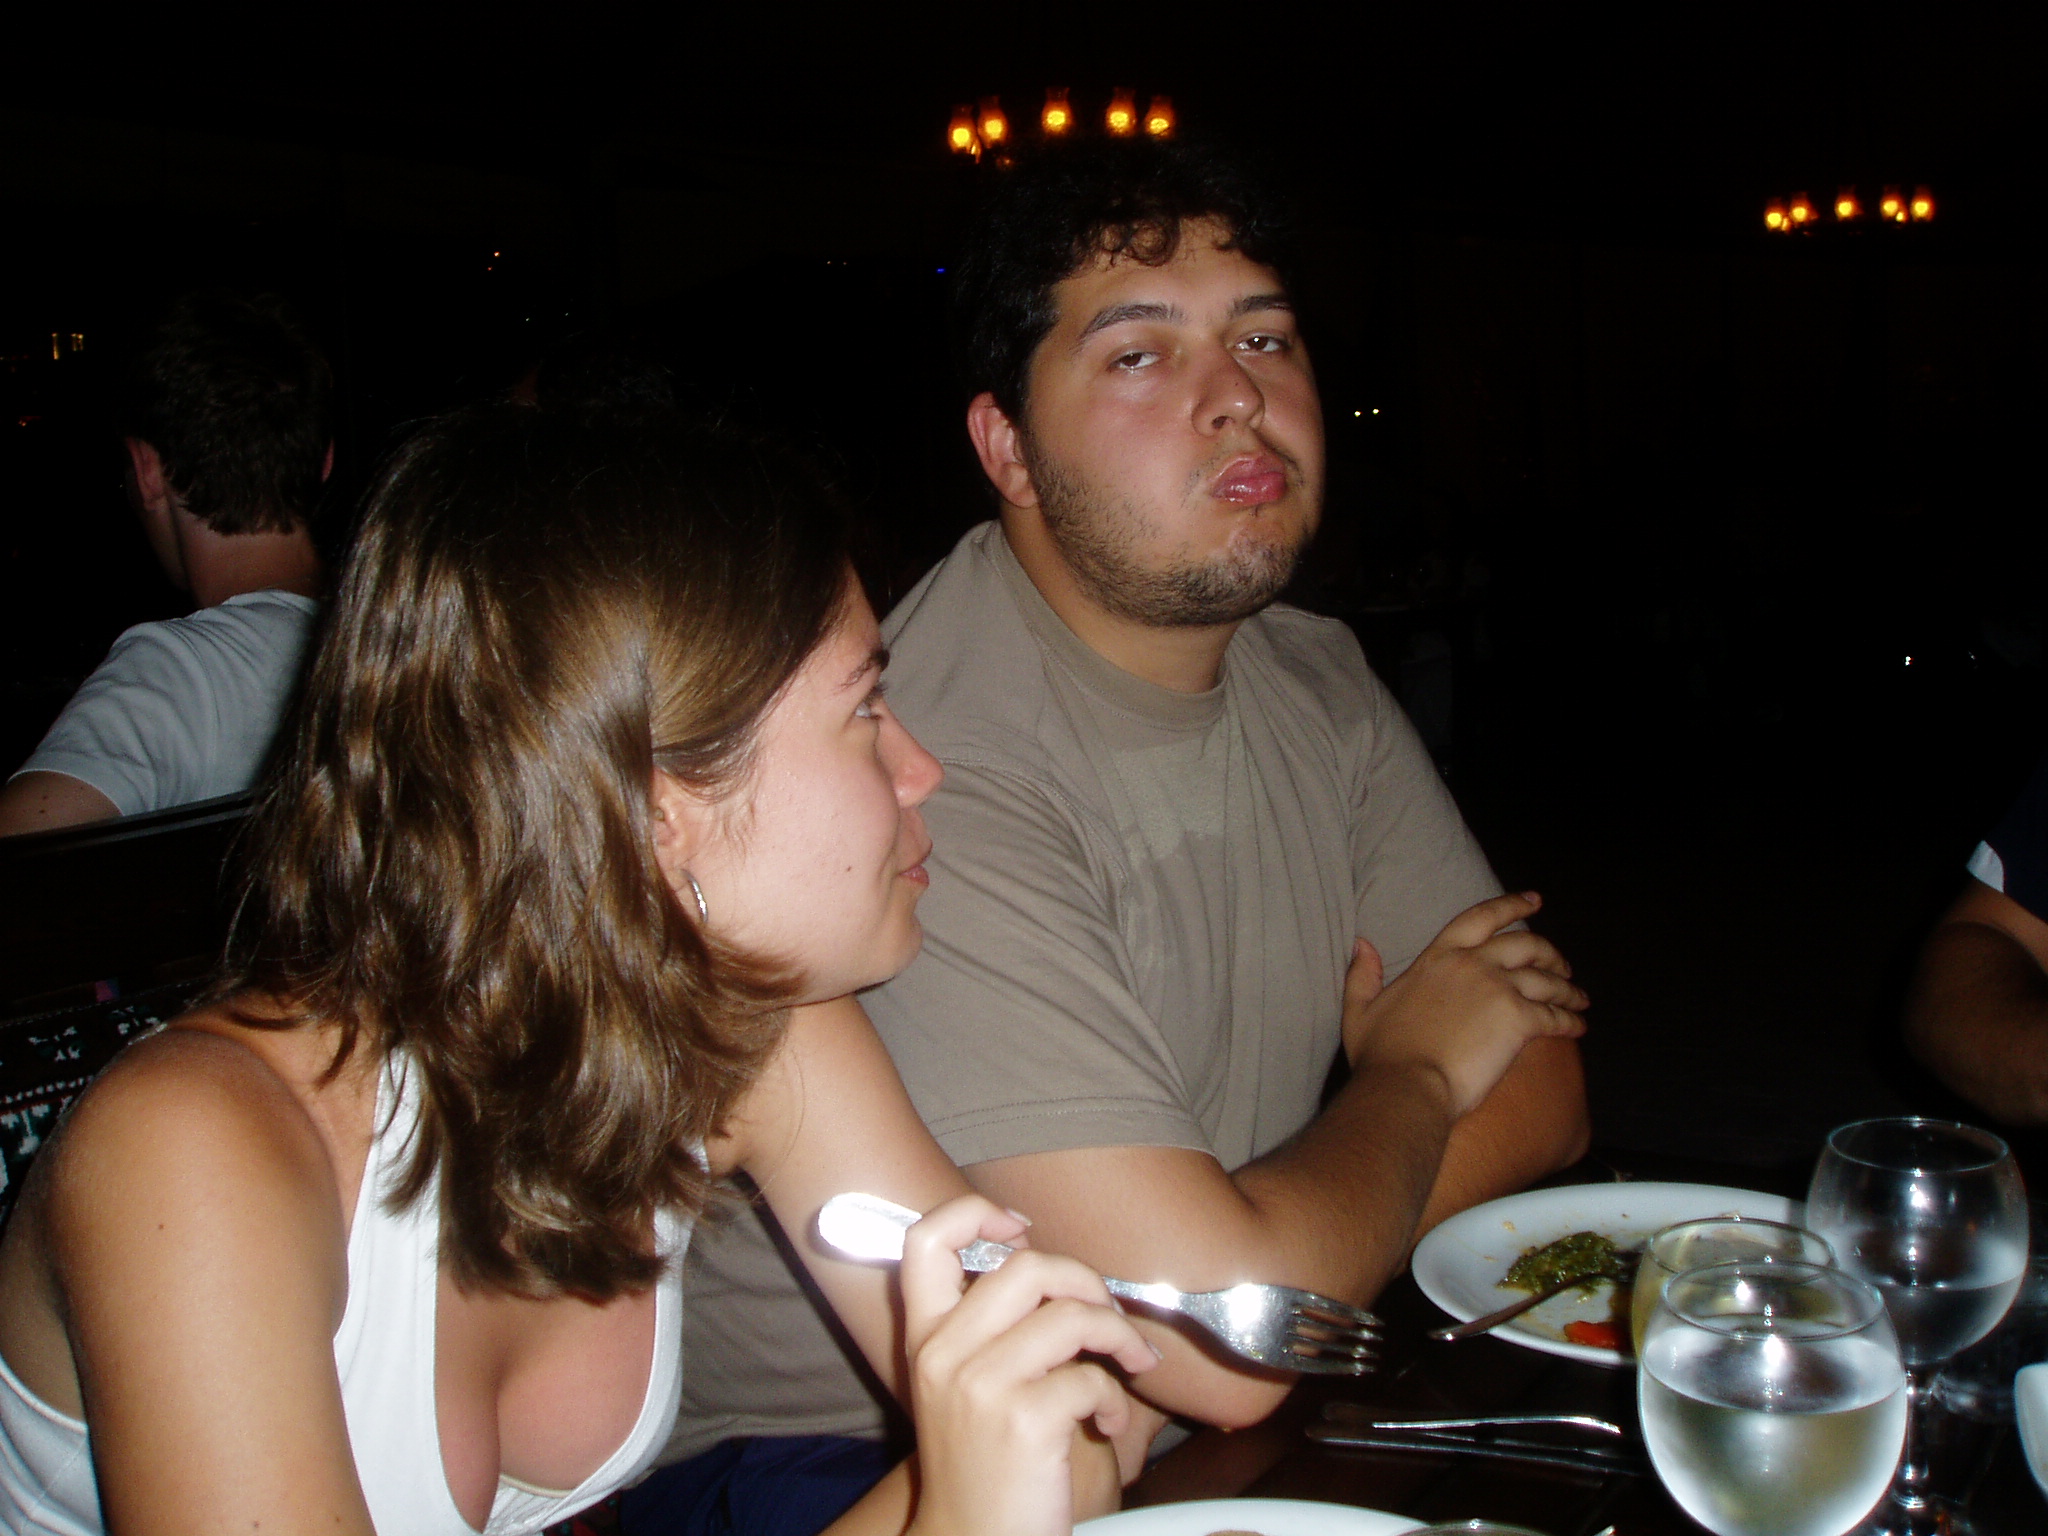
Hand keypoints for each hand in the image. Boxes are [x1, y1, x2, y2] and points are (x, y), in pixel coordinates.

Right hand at [902, 1196, 1159, 1535]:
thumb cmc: (980, 1464)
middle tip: (1108, 1312)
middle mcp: (944, 1354)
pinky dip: (1116, 1401)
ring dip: (1120, 1335)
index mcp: (924, 1338)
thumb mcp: (958, 1387)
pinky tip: (1109, 1425)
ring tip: (1132, 1363)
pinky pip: (1092, 1379)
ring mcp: (981, 1385)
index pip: (925, 1240)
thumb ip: (983, 1327)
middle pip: (1025, 1265)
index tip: (1020, 1227)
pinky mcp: (1024, 1420)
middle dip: (1086, 1280)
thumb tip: (1037, 1260)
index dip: (975, 1212)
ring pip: (1071, 1315)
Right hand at [1345, 892, 1587, 1116]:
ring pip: (1548, 979)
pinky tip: (1579, 1026)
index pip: (1480, 917)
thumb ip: (1362, 974)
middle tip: (1563, 965)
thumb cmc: (1382, 1056)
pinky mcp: (1519, 1020)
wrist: (1406, 1087)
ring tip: (1579, 999)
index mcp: (1438, 957)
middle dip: (1550, 952)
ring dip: (1568, 988)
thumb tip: (1362, 945)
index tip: (1534, 899)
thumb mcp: (1359, 1009)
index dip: (1511, 905)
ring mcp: (1499, 989)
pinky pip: (1556, 1015)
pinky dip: (1571, 1020)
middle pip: (1526, 944)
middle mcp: (1472, 964)